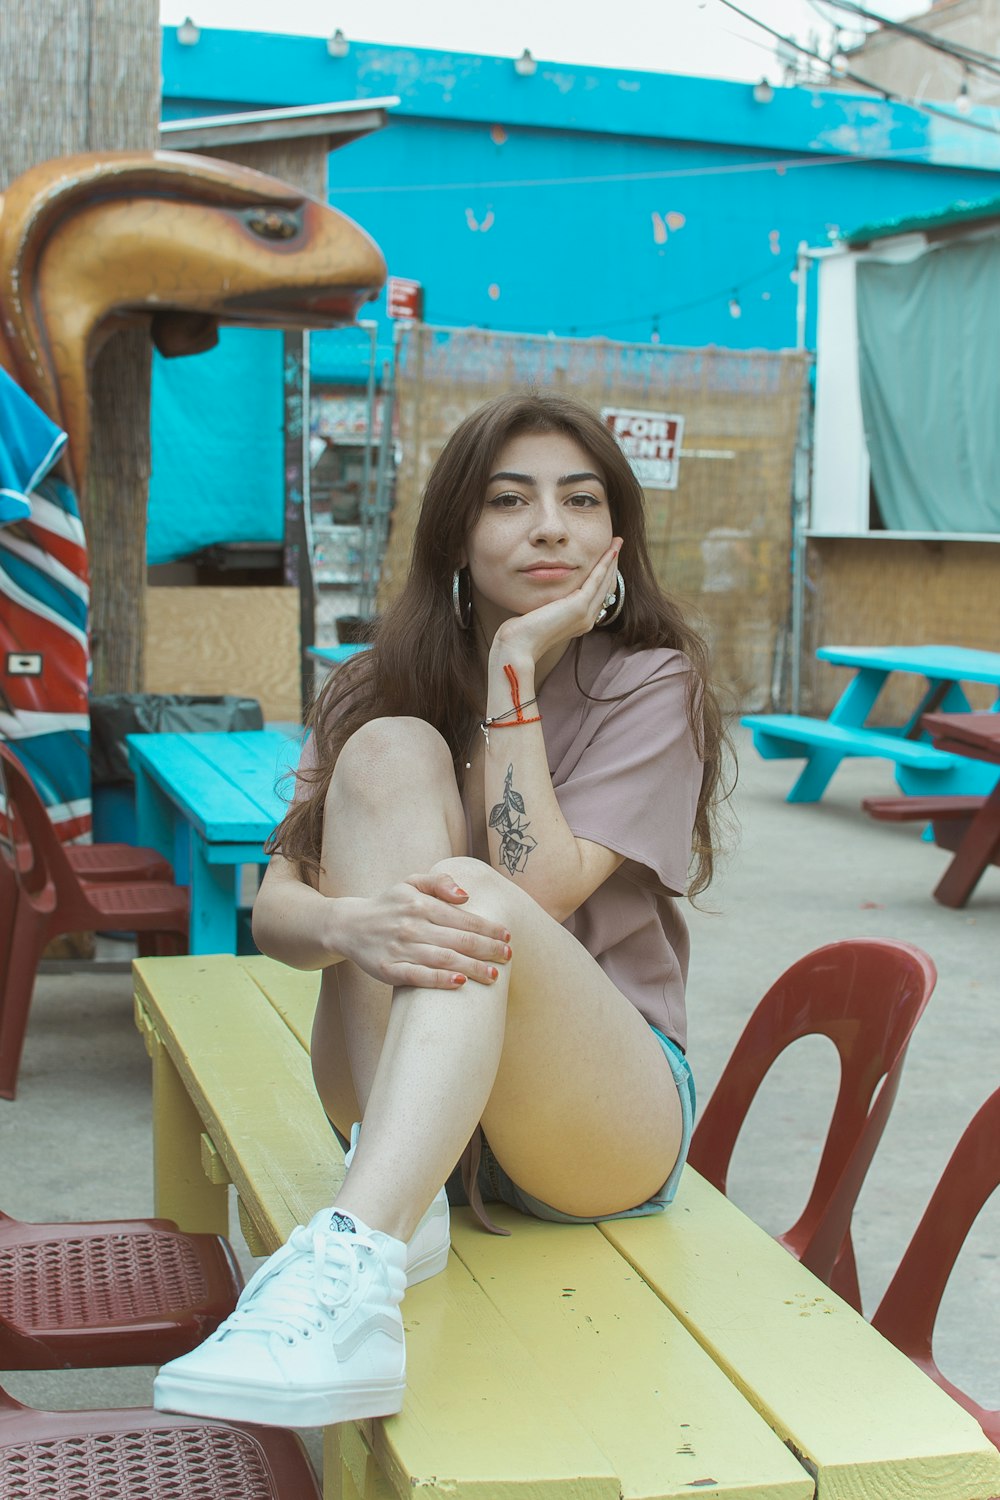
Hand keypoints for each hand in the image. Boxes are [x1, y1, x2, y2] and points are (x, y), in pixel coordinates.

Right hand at [335, 873, 511, 989]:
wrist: (348, 925)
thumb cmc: (389, 904)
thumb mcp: (410, 882)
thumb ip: (440, 882)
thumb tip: (466, 895)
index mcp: (420, 904)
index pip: (463, 918)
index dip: (488, 928)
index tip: (508, 936)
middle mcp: (411, 925)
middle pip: (458, 940)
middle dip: (488, 949)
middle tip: (509, 957)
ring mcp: (399, 948)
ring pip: (443, 959)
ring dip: (472, 967)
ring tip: (494, 975)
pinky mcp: (388, 969)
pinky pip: (418, 976)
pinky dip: (440, 979)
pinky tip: (459, 982)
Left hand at [493, 539, 621, 665]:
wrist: (519, 645)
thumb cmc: (522, 633)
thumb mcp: (540, 615)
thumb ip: (548, 606)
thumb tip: (546, 597)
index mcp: (579, 623)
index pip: (596, 595)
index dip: (602, 576)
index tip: (606, 559)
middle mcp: (587, 620)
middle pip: (604, 587)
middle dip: (611, 565)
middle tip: (617, 545)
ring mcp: (585, 615)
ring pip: (603, 582)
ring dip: (611, 561)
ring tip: (617, 542)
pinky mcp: (579, 607)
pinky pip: (596, 580)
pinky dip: (604, 564)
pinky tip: (610, 551)